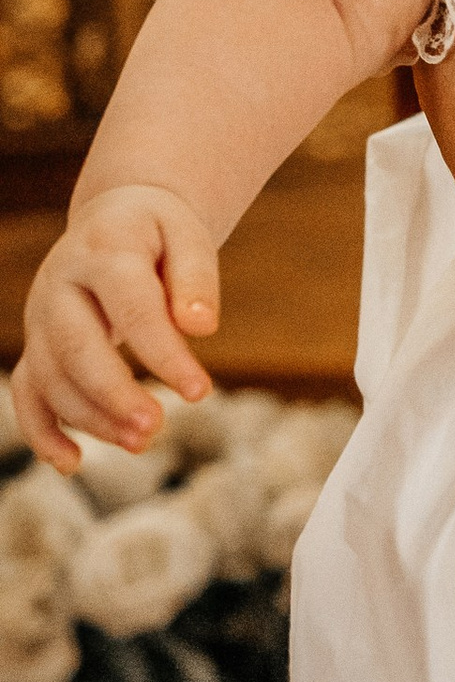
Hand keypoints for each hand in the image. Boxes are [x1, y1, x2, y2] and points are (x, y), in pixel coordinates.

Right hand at [12, 183, 220, 468]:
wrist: (114, 219)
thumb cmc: (160, 235)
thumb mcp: (187, 238)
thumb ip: (195, 278)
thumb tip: (201, 327)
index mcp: (104, 251)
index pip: (131, 306)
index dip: (162, 353)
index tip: (200, 392)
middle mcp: (60, 284)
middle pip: (75, 345)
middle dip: (112, 393)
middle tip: (155, 427)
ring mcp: (41, 317)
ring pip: (50, 375)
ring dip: (89, 417)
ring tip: (141, 443)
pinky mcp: (36, 344)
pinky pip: (26, 391)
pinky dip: (41, 430)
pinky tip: (71, 463)